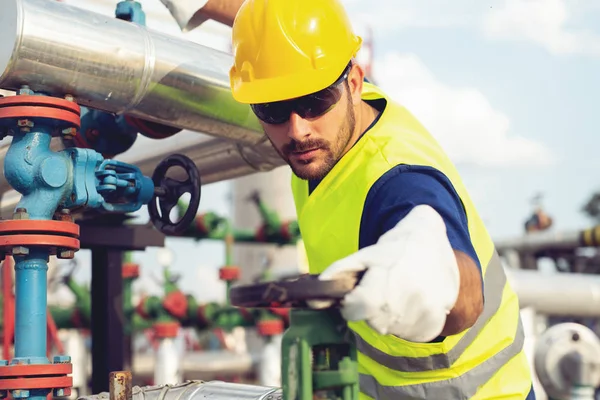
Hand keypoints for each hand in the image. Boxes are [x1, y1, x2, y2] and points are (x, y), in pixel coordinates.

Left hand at [318, 205, 460, 342]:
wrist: (432, 242)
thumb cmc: (393, 248)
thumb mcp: (364, 255)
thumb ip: (337, 274)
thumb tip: (312, 298)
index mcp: (384, 284)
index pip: (357, 311)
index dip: (353, 305)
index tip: (358, 295)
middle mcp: (406, 302)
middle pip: (374, 323)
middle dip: (371, 311)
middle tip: (380, 291)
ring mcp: (423, 314)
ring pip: (392, 330)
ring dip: (389, 317)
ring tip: (397, 294)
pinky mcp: (435, 322)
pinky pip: (412, 334)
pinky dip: (407, 323)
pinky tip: (411, 304)